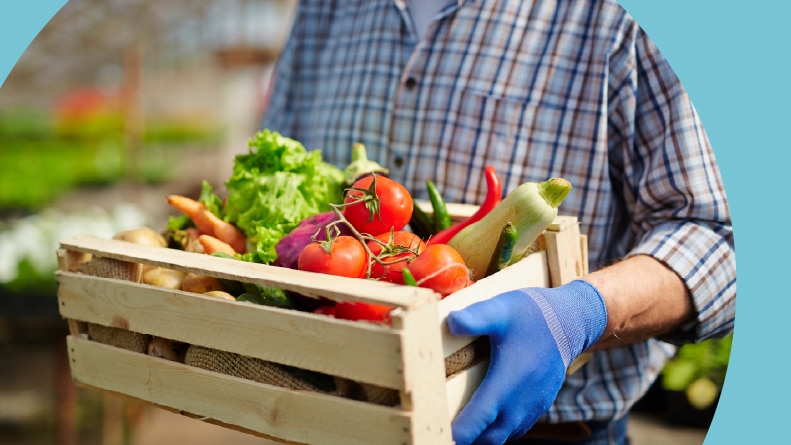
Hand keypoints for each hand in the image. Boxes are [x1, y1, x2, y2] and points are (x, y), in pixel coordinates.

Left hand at [446, 280, 606, 444]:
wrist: (570, 322)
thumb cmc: (533, 315)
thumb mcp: (502, 309)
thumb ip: (476, 317)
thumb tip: (452, 321)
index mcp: (506, 384)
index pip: (477, 422)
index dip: (458, 435)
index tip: (438, 434)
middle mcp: (520, 403)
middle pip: (487, 438)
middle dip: (465, 440)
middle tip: (441, 432)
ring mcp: (530, 408)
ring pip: (502, 437)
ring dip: (481, 437)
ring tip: (459, 429)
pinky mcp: (536, 406)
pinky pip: (514, 430)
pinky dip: (496, 431)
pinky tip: (483, 421)